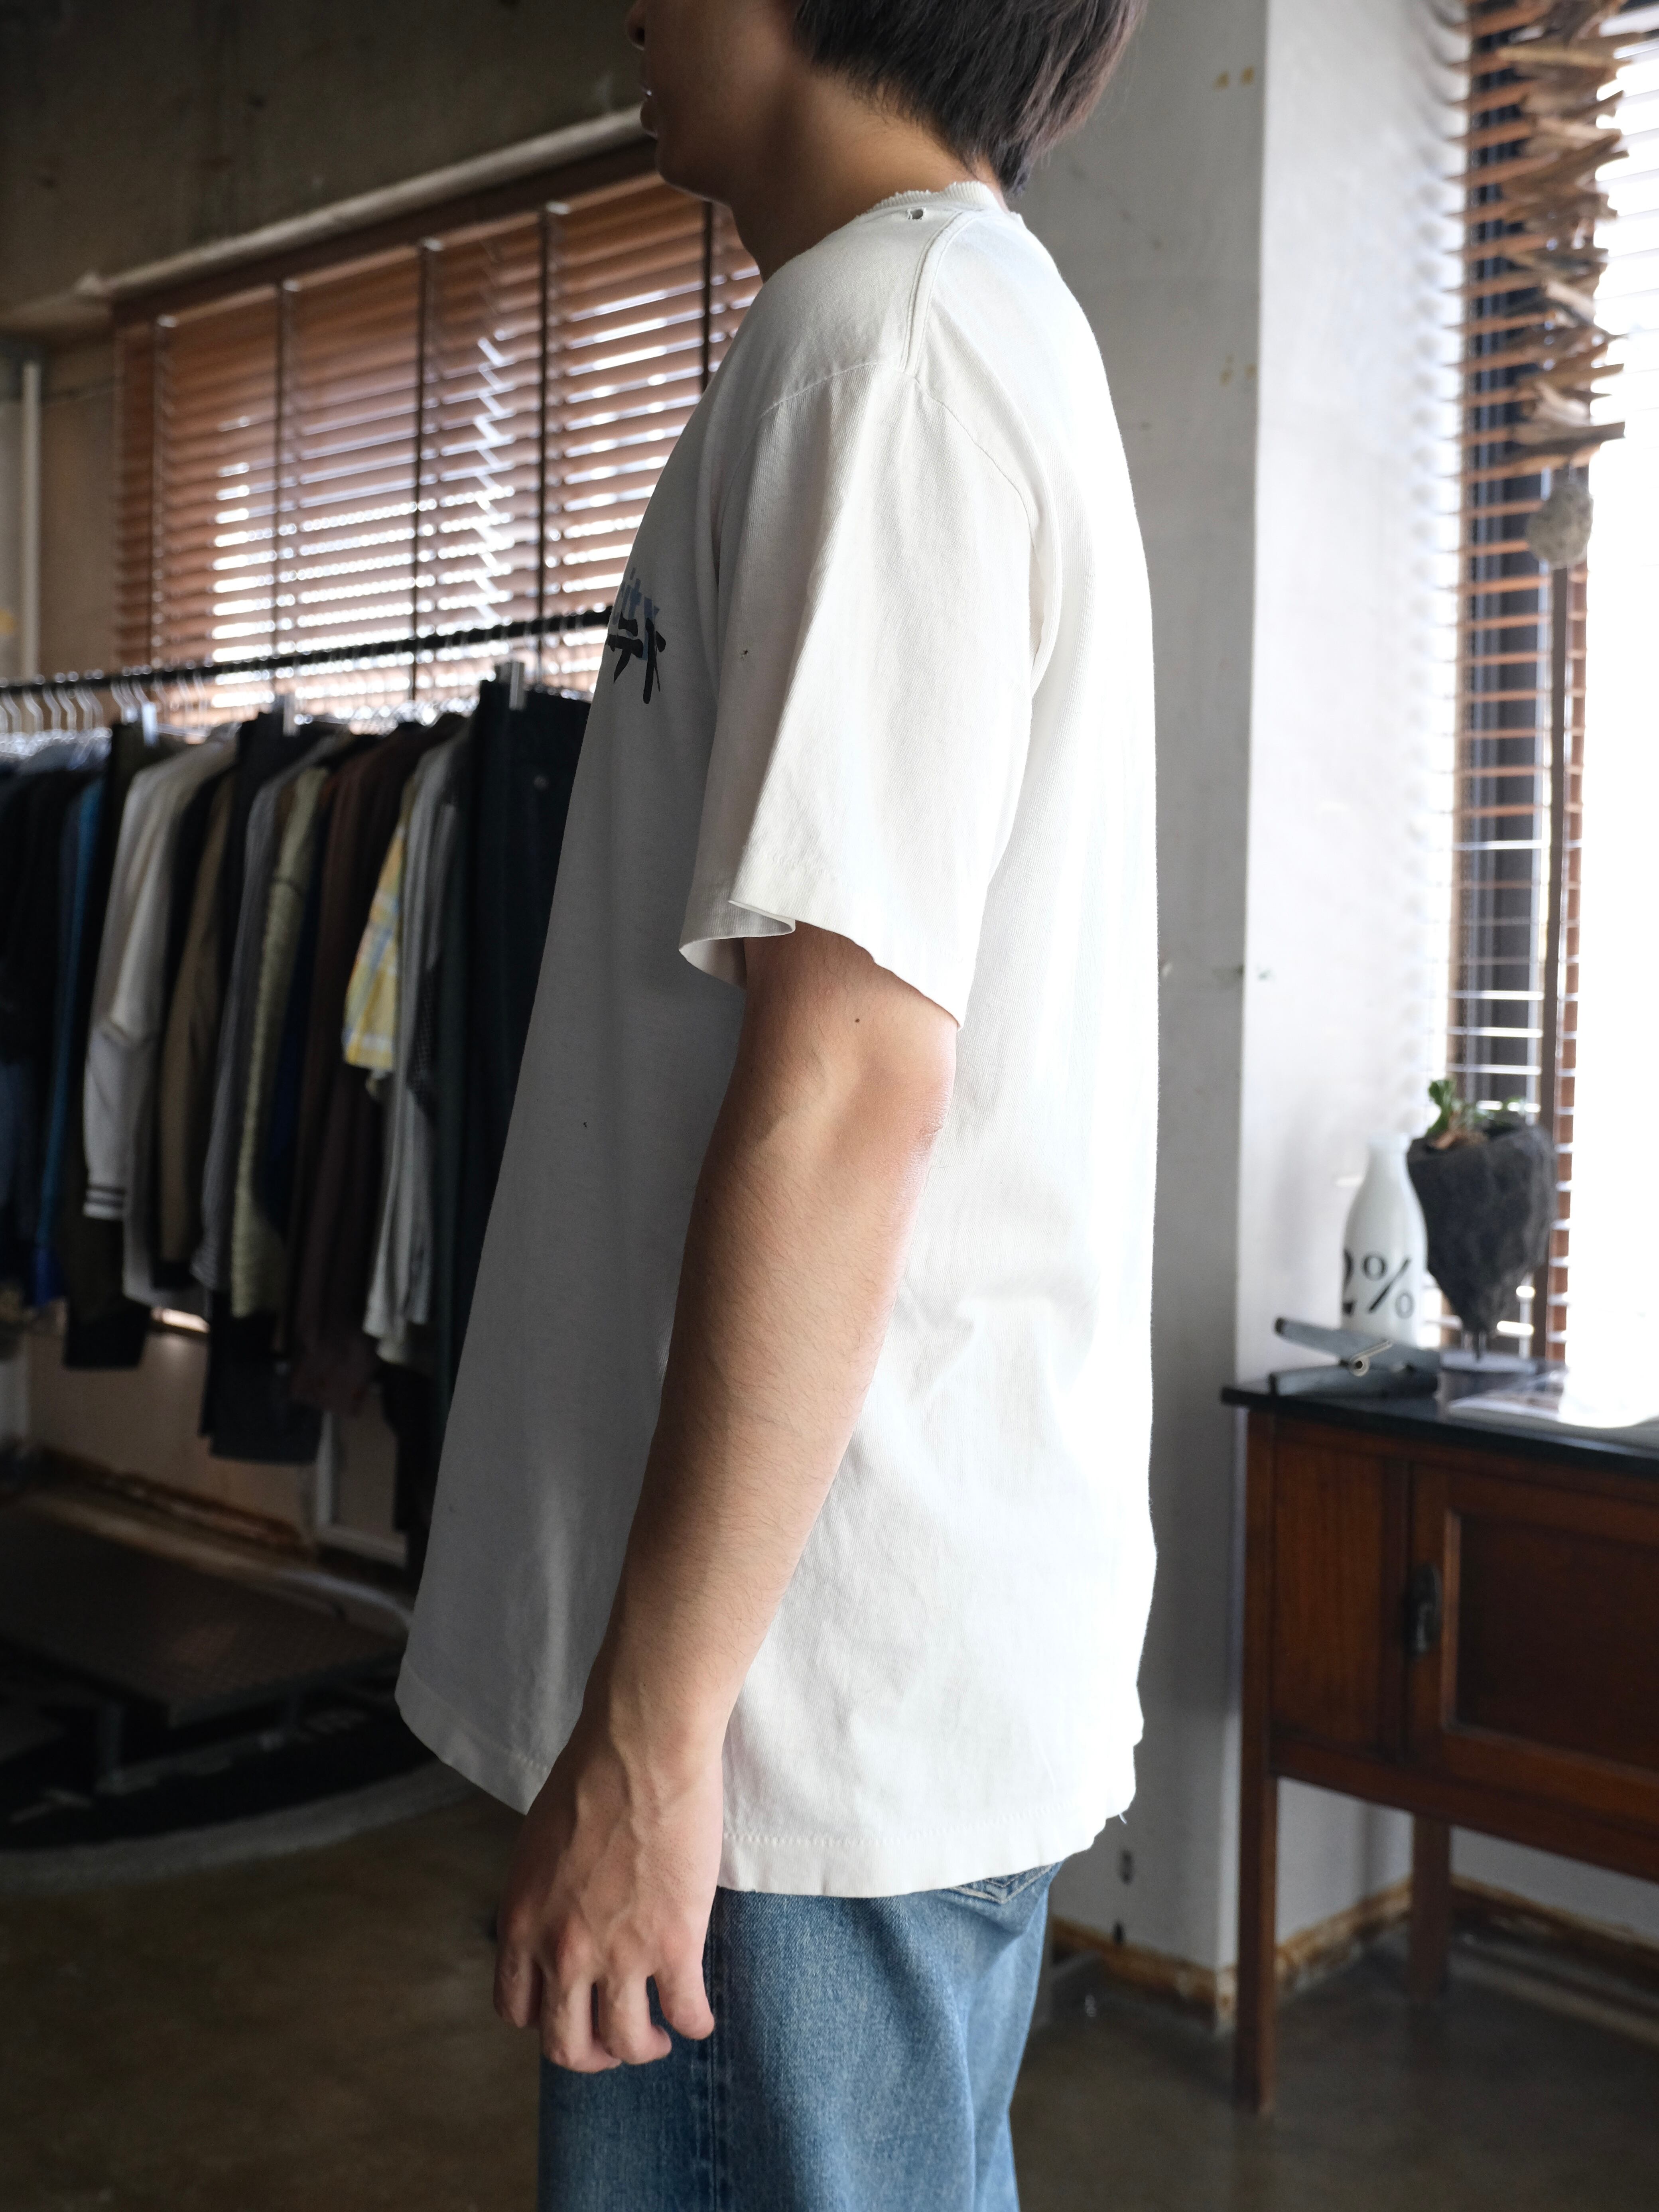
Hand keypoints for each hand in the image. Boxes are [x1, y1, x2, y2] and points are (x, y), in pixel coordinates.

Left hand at [493, 1702, 722, 2070]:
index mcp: (522, 1923)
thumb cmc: (590, 1776)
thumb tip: (554, 1922)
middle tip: (614, 2043)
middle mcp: (562, 1951)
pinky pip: (685, 2012)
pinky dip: (694, 2023)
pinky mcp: (674, 1943)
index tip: (570, 2010)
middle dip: (591, 2054)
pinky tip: (699, 2016)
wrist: (641, 1747)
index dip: (545, 2020)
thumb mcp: (536, 1846)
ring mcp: (619, 1953)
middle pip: (565, 2045)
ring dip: (642, 2046)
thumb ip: (540, 1897)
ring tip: (657, 2035)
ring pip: (624, 2040)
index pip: (517, 2009)